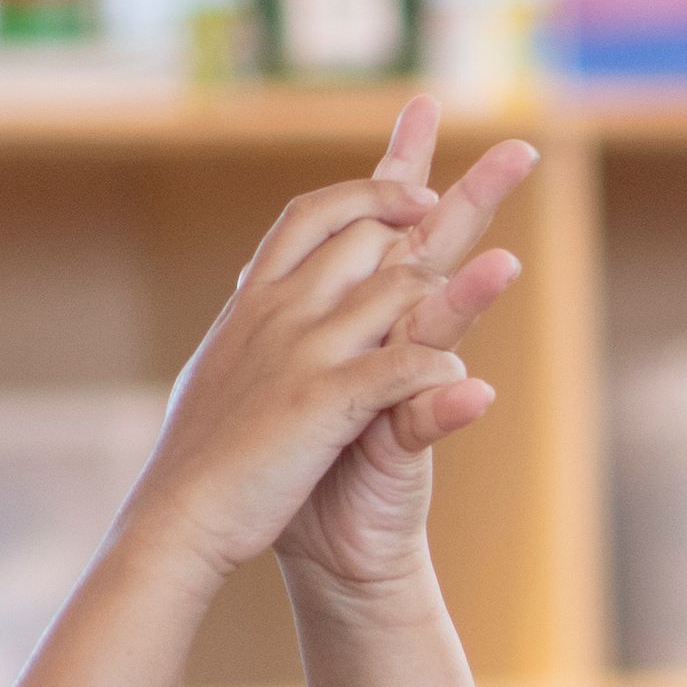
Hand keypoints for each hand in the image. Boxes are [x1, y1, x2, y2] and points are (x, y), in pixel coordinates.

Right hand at [113, 101, 526, 600]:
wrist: (180, 513)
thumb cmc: (206, 448)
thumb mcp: (228, 367)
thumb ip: (255, 323)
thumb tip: (253, 288)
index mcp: (258, 299)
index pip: (313, 215)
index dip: (371, 189)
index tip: (419, 181)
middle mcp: (280, 311)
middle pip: (368, 234)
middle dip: (441, 204)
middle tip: (504, 173)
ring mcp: (303, 353)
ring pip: (397, 291)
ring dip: (459, 286)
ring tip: (506, 270)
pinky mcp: (323, 404)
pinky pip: (400, 370)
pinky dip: (439, 371)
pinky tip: (468, 380)